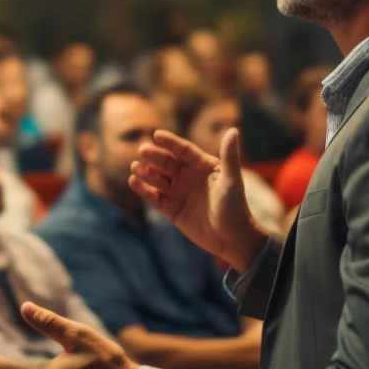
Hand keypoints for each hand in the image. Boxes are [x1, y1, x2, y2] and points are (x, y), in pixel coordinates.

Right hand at [129, 128, 267, 269]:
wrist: (231, 239)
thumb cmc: (235, 207)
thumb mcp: (231, 180)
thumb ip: (230, 156)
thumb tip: (233, 130)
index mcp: (202, 166)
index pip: (183, 151)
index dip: (170, 143)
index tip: (157, 135)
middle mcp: (187, 176)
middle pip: (167, 163)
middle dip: (154, 156)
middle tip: (142, 151)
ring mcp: (178, 192)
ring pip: (158, 178)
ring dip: (146, 172)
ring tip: (135, 166)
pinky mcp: (171, 209)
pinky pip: (154, 197)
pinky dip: (143, 190)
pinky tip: (133, 181)